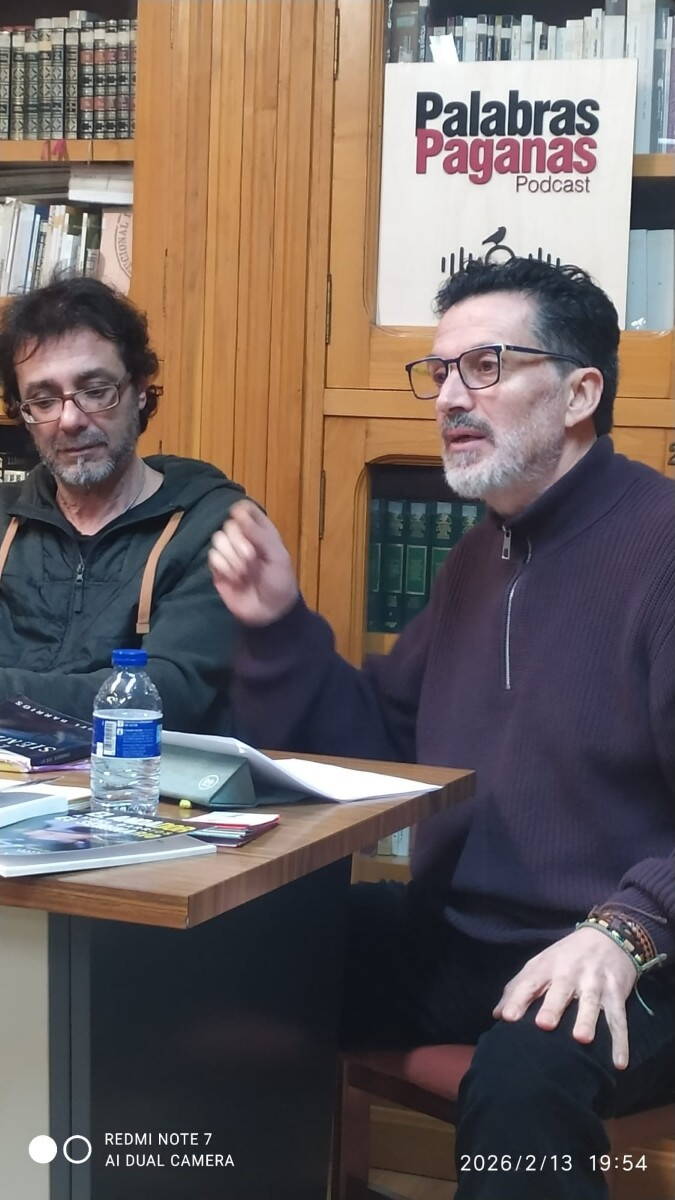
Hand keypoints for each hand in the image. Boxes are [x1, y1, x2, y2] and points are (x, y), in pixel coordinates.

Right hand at [208, 500, 298, 625]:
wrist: (270, 613)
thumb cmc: (279, 583)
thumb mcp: (277, 557)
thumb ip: (259, 533)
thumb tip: (238, 511)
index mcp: (262, 532)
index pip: (247, 510)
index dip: (242, 512)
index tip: (242, 520)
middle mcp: (244, 540)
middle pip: (229, 525)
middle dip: (239, 541)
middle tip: (251, 558)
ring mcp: (229, 554)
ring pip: (218, 540)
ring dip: (231, 556)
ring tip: (244, 573)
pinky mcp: (218, 570)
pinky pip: (212, 557)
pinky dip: (224, 567)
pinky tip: (235, 579)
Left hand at [492, 927, 637, 1068]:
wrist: (609, 935)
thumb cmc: (566, 956)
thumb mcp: (541, 964)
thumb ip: (518, 987)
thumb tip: (497, 1015)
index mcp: (547, 966)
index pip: (529, 982)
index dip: (518, 999)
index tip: (508, 1018)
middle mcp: (570, 973)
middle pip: (560, 990)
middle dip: (553, 1006)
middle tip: (544, 1025)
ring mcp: (595, 982)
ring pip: (590, 1002)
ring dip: (587, 1020)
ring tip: (582, 1039)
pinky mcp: (616, 992)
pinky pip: (618, 1018)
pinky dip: (621, 1041)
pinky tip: (619, 1063)